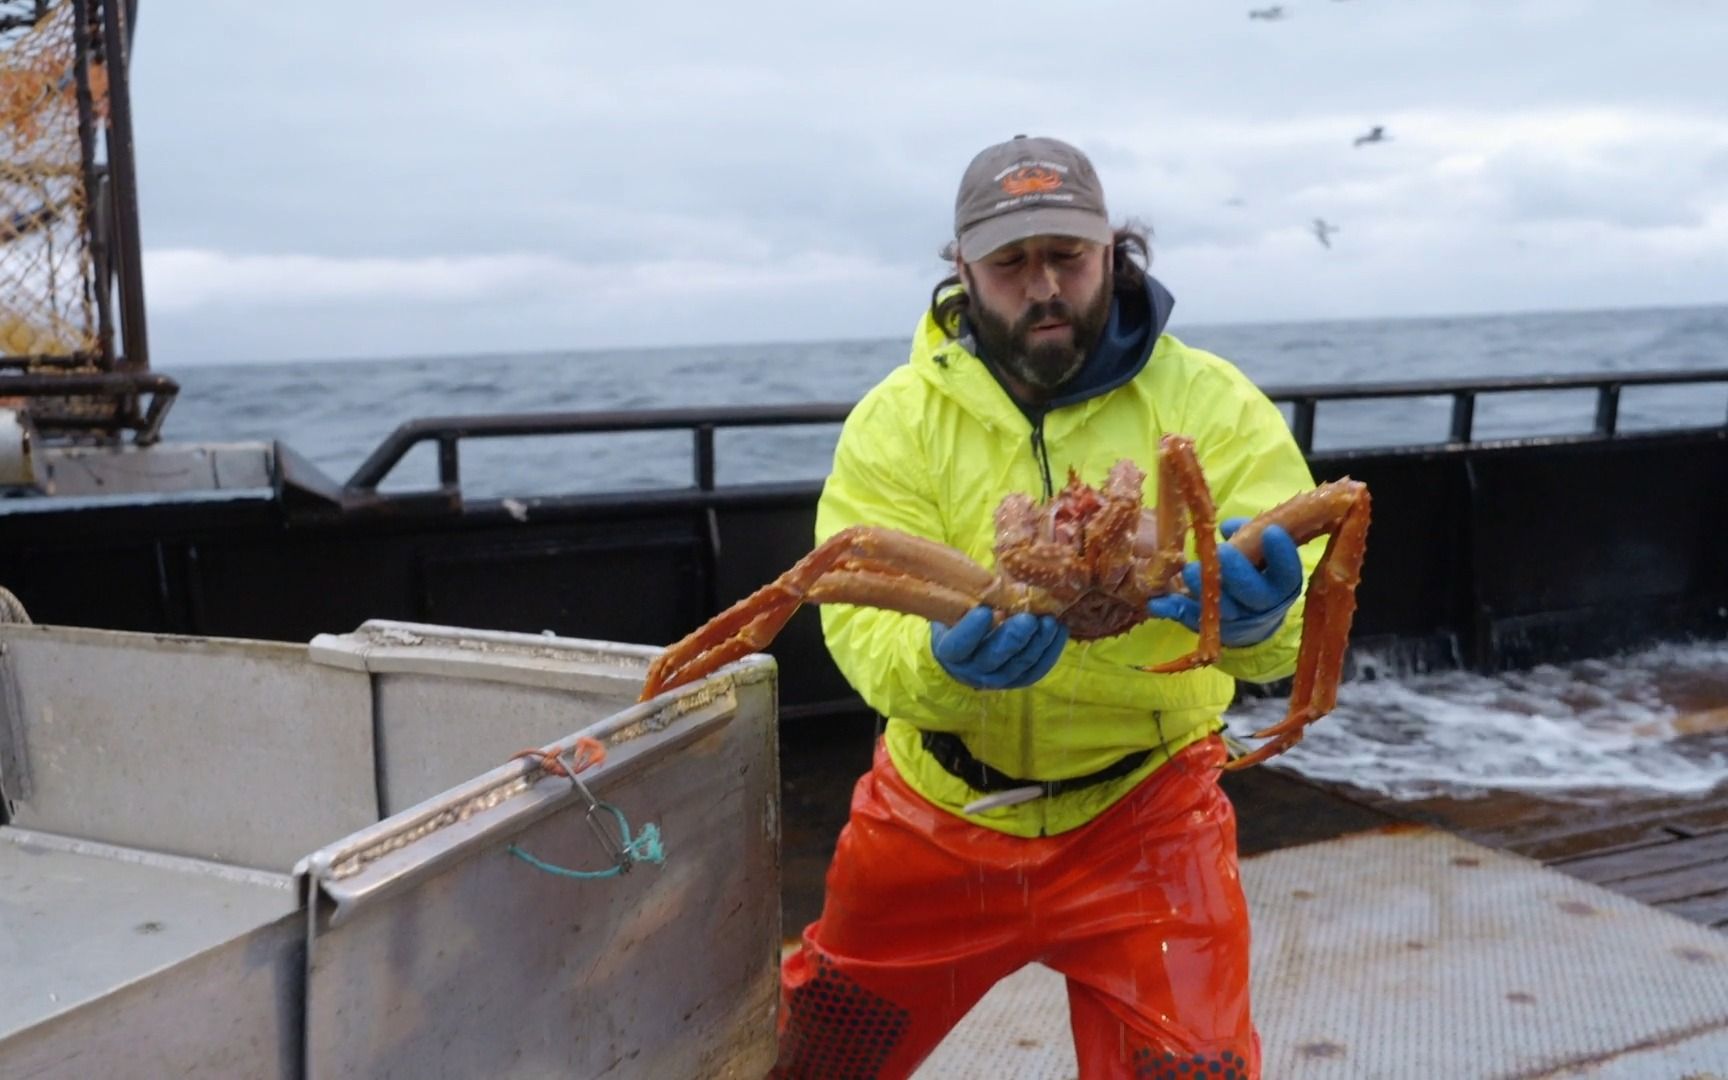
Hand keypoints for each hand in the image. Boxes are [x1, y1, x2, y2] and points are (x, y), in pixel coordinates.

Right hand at [931, 605, 1068, 689]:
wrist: (967, 643)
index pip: (958, 645)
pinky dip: (1051, 651)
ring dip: (1037, 643)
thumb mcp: (957, 605)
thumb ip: (969, 597)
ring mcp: (996, 679)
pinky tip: (1059, 630)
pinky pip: (1036, 670)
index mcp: (949, 650)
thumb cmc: (961, 616)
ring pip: (1019, 665)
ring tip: (1049, 621)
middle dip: (1013, 637)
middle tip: (1028, 618)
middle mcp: (970, 670)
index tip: (985, 610)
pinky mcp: (1017, 680)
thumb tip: (991, 581)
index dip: (971, 630)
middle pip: (993, 657)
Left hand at [1146, 520, 1303, 647]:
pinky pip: (1190, 619)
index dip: (1282, 554)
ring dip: (1202, 589)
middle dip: (1237, 572)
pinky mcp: (1210, 628)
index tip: (1271, 532)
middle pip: (1253, 592)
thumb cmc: (1257, 572)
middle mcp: (1263, 605)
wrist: (1254, 619)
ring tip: (1188, 571)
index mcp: (1283, 584)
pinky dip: (1173, 609)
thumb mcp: (1261, 554)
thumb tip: (1228, 525)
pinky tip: (1157, 603)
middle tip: (1222, 552)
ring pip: (1222, 609)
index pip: (1288, 571)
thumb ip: (1249, 535)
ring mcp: (1236, 621)